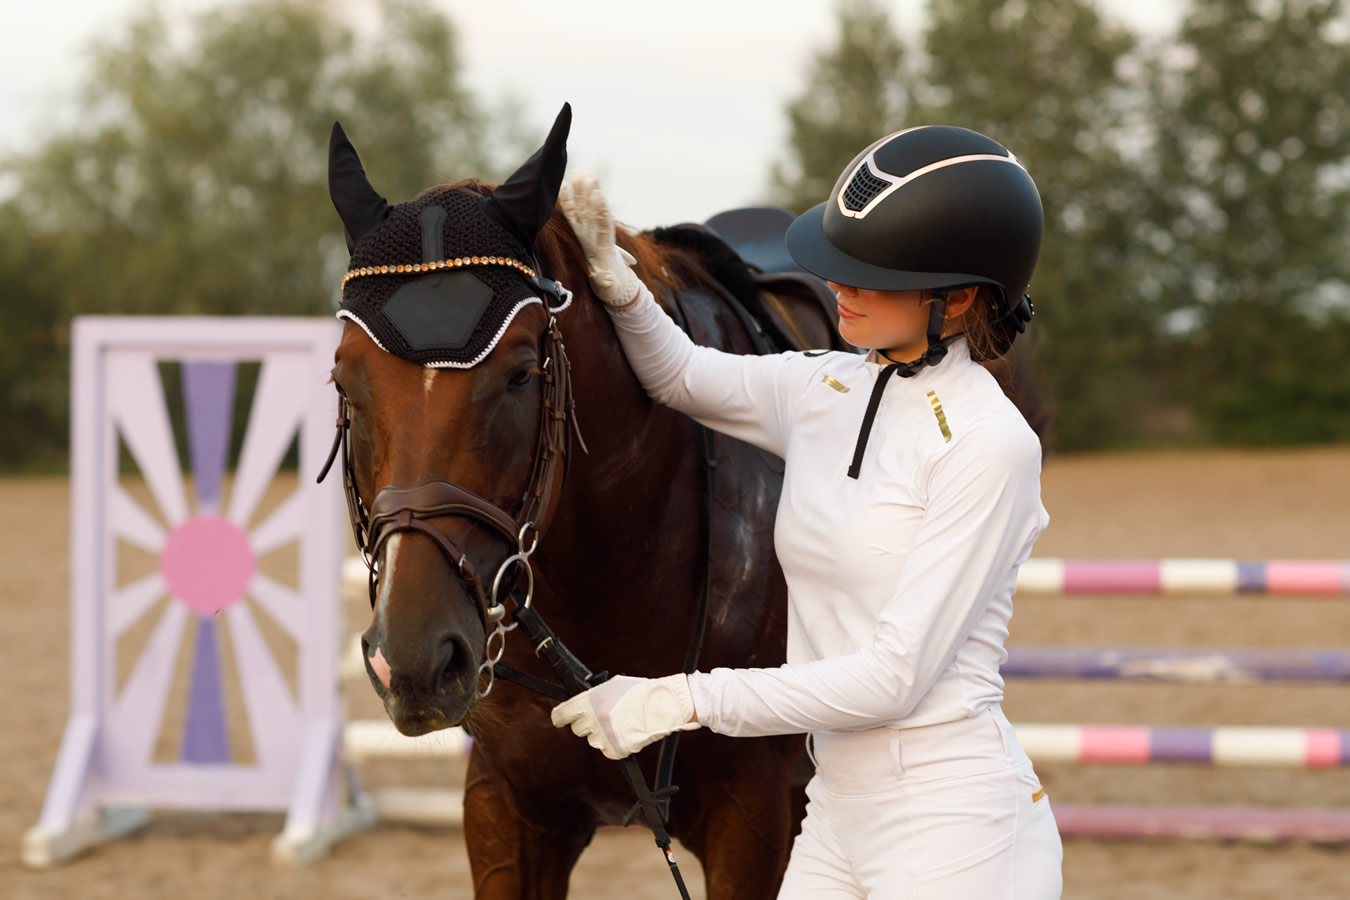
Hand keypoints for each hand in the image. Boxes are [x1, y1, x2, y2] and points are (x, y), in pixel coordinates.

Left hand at [551, 674, 698, 759]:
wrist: (662, 705)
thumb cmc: (639, 691)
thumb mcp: (613, 685)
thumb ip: (594, 695)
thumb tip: (581, 702)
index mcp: (590, 700)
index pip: (562, 714)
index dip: (560, 718)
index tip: (560, 720)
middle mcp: (594, 718)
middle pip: (577, 729)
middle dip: (587, 725)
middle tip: (602, 719)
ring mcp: (604, 735)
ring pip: (592, 740)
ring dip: (601, 735)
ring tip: (619, 724)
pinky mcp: (615, 749)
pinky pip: (607, 751)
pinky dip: (614, 746)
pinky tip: (625, 734)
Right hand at [556, 174, 641, 306]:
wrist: (606, 276)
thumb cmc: (607, 281)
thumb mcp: (607, 284)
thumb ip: (607, 282)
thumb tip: (609, 283)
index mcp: (605, 244)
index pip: (604, 224)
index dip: (601, 210)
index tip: (599, 196)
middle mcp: (596, 232)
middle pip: (594, 210)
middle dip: (592, 193)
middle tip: (591, 176)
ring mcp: (586, 229)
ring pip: (583, 207)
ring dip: (581, 190)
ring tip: (578, 173)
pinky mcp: (578, 229)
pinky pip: (571, 213)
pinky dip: (566, 201)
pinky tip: (561, 186)